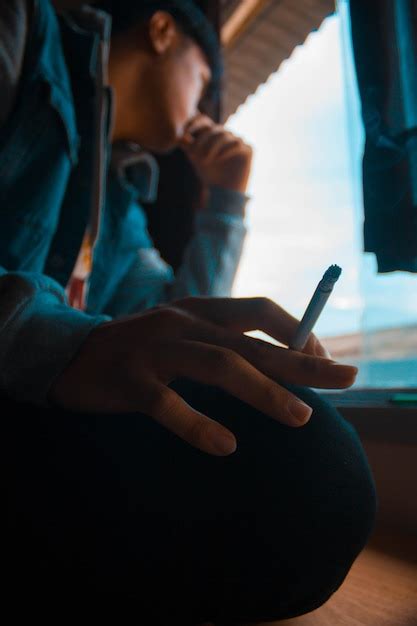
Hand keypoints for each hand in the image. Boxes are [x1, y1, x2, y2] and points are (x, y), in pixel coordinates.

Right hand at [49, 297, 354, 456]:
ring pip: (218, 365)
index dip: (300, 331)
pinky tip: (225, 445)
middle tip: (347, 378)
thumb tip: (278, 364)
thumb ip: (224, 342)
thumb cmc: (141, 349)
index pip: (262, 310)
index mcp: (201, 309)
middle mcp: (184, 323)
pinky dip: (197, 424)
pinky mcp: (129, 380)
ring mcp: (155, 349)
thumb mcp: (185, 334)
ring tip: (301, 416)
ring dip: (264, 391)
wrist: (71, 352)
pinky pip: (166, 403)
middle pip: (253, 341)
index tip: (324, 358)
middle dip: (304, 361)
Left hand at [179, 113, 252, 192]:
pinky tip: (218, 159)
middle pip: (213, 129)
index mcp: (213, 134)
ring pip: (224, 135)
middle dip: (202, 141)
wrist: (224, 193)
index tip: (184, 133)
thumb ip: (188, 146)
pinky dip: (226, 150)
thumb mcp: (196, 159)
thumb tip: (179, 136)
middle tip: (194, 155)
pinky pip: (237, 144)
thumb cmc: (210, 176)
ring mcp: (239, 141)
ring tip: (204, 161)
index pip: (204, 120)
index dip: (194, 123)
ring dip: (212, 147)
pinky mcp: (249, 149)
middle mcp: (227, 135)